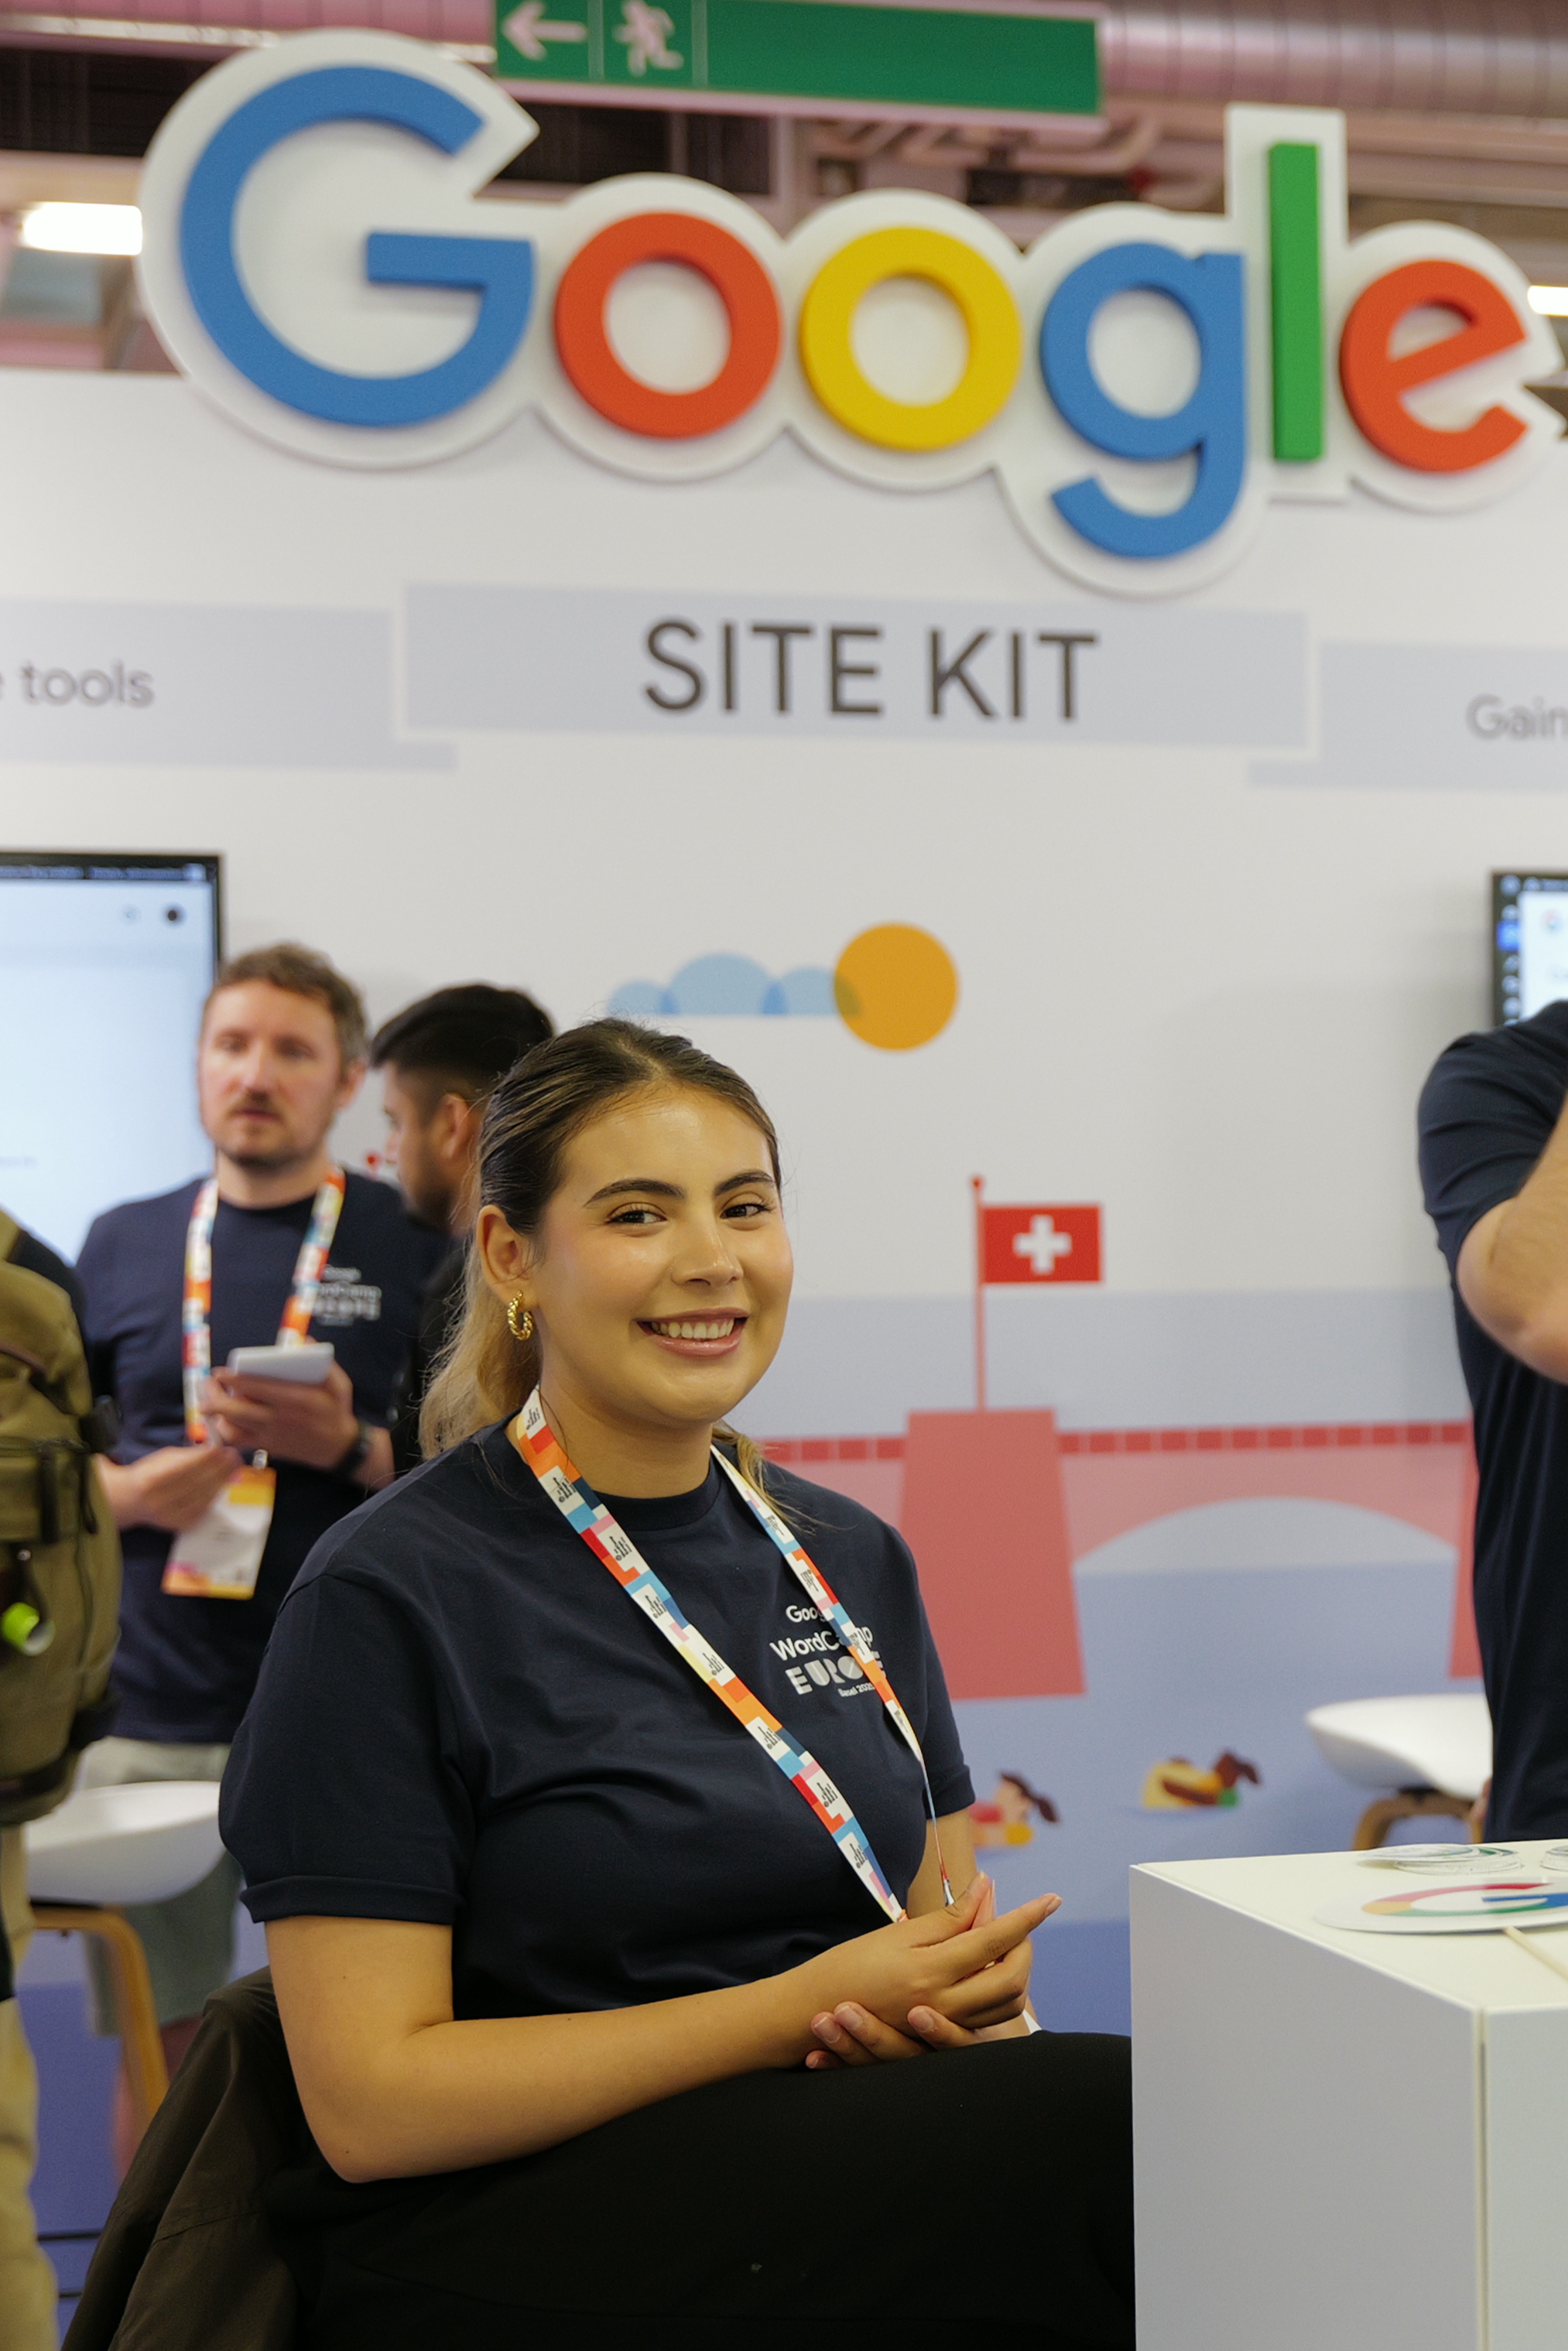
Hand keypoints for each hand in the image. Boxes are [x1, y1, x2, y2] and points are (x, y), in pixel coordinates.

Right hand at [102, 1442, 242, 1531]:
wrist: (132, 1500)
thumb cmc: (149, 1475)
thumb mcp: (163, 1458)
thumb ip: (187, 1455)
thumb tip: (214, 1451)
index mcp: (151, 1480)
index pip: (184, 1468)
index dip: (205, 1459)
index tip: (221, 1450)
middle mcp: (159, 1501)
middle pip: (196, 1483)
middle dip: (219, 1469)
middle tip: (233, 1458)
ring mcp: (169, 1516)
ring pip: (202, 1498)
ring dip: (221, 1482)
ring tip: (232, 1469)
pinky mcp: (178, 1525)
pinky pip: (202, 1510)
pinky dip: (214, 1496)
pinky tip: (221, 1485)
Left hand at [204, 1361, 358, 1470]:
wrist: (338, 1448)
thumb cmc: (336, 1411)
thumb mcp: (339, 1384)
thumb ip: (323, 1363)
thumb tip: (304, 1340)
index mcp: (295, 1398)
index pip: (257, 1387)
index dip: (233, 1379)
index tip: (220, 1372)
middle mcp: (279, 1417)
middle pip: (236, 1408)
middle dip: (215, 1396)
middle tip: (207, 1384)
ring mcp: (271, 1434)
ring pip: (233, 1424)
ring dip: (216, 1411)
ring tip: (209, 1398)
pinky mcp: (267, 1446)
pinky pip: (238, 1440)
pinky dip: (224, 1430)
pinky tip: (221, 1419)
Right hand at [784, 1873, 1056, 2068]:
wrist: (816, 2013)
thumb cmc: (850, 1966)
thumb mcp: (897, 1935)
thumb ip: (947, 1918)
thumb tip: (985, 1888)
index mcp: (931, 1972)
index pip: (994, 1940)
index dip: (1027, 1917)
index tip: (1052, 1899)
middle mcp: (944, 2005)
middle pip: (1012, 1978)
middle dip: (1024, 1946)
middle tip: (1019, 1922)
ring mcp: (944, 2027)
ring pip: (1006, 2004)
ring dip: (1016, 1971)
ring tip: (1002, 1942)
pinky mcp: (941, 2041)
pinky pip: (987, 2021)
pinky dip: (998, 1994)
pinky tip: (988, 1973)